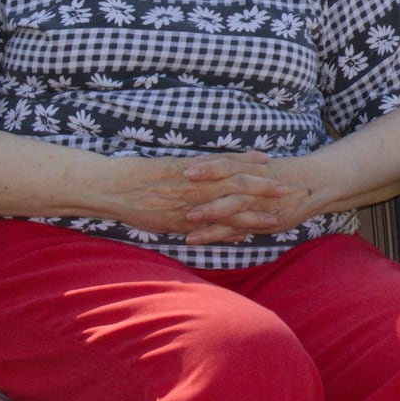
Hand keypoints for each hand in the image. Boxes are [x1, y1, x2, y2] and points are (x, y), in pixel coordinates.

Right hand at [108, 150, 309, 244]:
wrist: (111, 187)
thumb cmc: (136, 174)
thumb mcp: (168, 164)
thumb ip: (190, 167)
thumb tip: (208, 166)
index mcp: (193, 167)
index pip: (230, 163)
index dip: (251, 164)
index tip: (271, 162)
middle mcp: (195, 183)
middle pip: (237, 184)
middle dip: (264, 188)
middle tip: (288, 189)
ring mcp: (189, 204)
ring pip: (228, 208)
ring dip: (253, 214)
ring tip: (276, 218)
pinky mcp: (179, 221)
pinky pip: (208, 228)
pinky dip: (227, 233)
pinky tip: (243, 237)